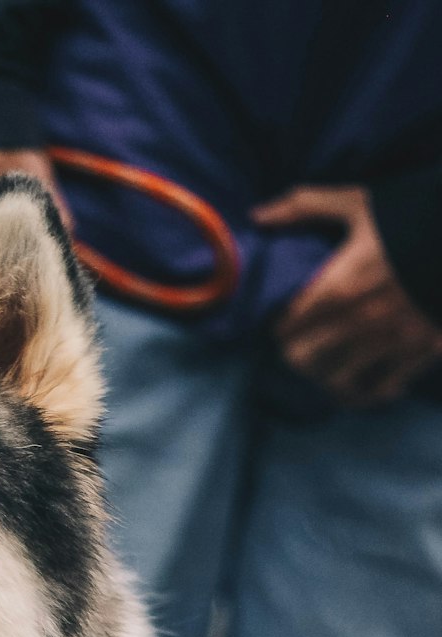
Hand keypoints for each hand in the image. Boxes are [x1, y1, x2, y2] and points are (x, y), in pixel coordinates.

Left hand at [253, 185, 441, 406]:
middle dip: (295, 355)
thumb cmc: (410, 216)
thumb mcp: (359, 203)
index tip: (281, 322)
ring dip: (325, 378)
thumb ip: (305, 207)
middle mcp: (360, 321)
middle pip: (302, 360)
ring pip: (337, 383)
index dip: (278, 327)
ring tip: (324, 370)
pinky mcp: (420, 352)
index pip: (286, 325)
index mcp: (340, 286)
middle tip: (297, 348)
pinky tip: (364, 382)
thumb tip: (257, 216)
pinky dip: (368, 392)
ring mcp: (390, 340)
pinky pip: (381, 390)